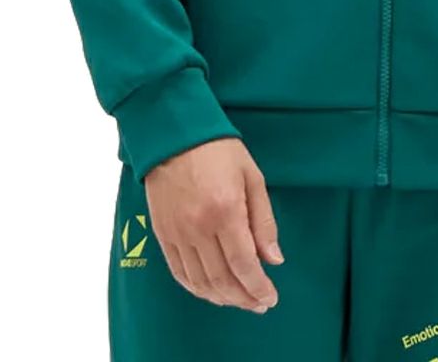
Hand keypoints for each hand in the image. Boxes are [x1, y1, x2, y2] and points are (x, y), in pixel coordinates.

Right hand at [143, 137, 282, 312]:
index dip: (258, 288)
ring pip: (200, 282)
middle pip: (222, 280)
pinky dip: (197, 288)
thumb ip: (264, 221)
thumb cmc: (219, 149)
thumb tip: (274, 260)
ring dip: (222, 298)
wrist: (174, 133)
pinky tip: (211, 291)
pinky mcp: (162, 233)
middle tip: (259, 304)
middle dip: (243, 298)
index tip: (270, 298)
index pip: (244, 265)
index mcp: (225, 211)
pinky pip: (179, 272)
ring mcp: (177, 233)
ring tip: (239, 300)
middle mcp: (198, 227)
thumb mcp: (252, 177)